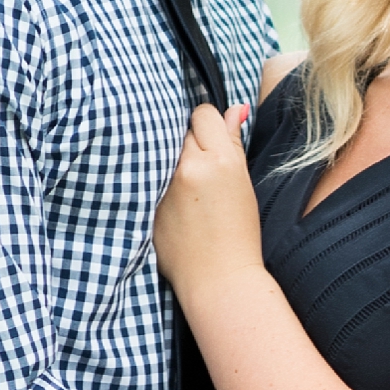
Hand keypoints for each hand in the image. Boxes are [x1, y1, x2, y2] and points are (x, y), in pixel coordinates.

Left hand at [152, 102, 261, 298]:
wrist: (218, 280)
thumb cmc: (237, 235)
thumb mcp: (242, 184)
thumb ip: (233, 143)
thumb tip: (236, 109)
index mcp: (220, 160)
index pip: (203, 114)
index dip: (207, 127)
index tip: (210, 145)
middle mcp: (189, 167)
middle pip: (180, 130)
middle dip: (188, 144)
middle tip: (198, 173)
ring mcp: (164, 185)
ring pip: (161, 149)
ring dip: (169, 160)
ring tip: (184, 190)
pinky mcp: (146, 202)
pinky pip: (146, 175)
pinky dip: (154, 182)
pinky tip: (170, 203)